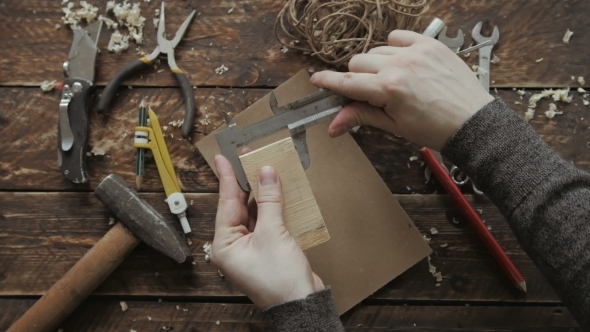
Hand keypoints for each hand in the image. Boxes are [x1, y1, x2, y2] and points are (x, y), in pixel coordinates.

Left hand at [211, 154, 324, 308]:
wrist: (301, 305)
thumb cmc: (280, 279)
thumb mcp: (273, 233)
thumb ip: (269, 201)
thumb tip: (266, 173)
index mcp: (225, 244)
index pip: (226, 203)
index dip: (227, 178)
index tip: (223, 158)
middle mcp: (234, 246)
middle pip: (239, 206)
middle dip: (246, 183)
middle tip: (247, 157)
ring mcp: (250, 248)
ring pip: (253, 213)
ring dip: (261, 194)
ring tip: (263, 169)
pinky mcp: (266, 249)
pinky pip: (265, 222)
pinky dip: (272, 207)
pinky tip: (276, 192)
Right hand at [310, 30, 493, 150]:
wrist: (472, 122)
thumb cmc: (435, 129)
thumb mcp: (394, 126)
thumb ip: (361, 117)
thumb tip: (333, 125)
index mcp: (389, 90)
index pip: (347, 82)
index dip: (328, 82)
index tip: (316, 80)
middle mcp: (400, 66)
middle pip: (358, 62)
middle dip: (358, 77)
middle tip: (370, 92)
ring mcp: (416, 52)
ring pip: (377, 50)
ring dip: (376, 64)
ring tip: (393, 80)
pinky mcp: (430, 44)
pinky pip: (398, 36)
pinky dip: (395, 47)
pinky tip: (403, 62)